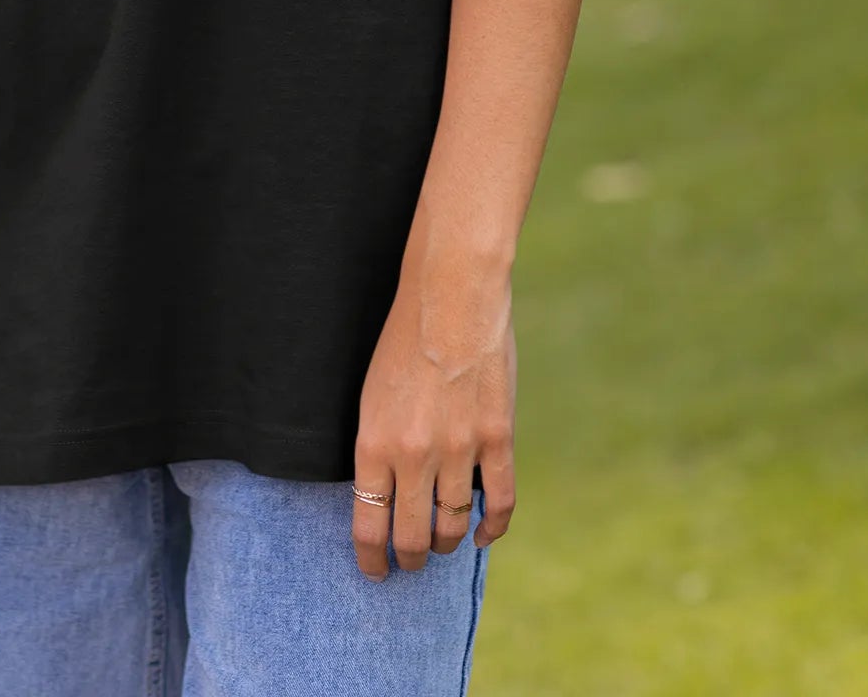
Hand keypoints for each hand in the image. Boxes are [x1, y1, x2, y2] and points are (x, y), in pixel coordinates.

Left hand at [351, 250, 516, 579]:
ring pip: (452, 525)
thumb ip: (378, 447)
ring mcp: (459, 449)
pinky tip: (480, 533)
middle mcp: (414, 455)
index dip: (371, 559)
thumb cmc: (402, 339)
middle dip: (409, 558)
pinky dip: (491, 527)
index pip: (368, 526)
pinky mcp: (497, 437)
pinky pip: (499, 502)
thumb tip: (383, 495)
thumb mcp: (371, 395)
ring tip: (441, 543)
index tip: (375, 571)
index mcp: (373, 443)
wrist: (450, 296)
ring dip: (445, 542)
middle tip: (409, 560)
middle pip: (412, 537)